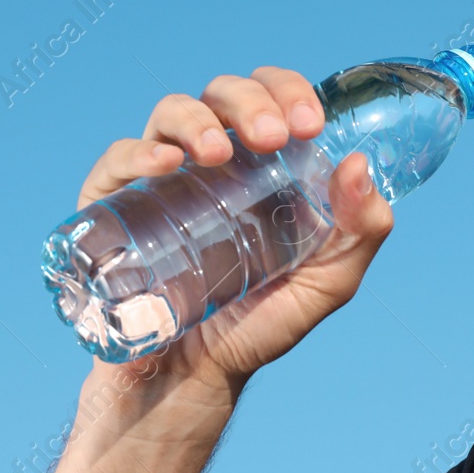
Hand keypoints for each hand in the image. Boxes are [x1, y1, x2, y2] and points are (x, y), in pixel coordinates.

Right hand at [75, 66, 395, 434]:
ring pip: (171, 113)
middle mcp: (212, 161)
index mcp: (263, 165)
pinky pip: (118, 160)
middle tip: (272, 137)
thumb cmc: (257, 328)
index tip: (310, 123)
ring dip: (196, 119)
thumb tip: (359, 164)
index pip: (274, 98)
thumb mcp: (326, 285)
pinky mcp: (114, 206)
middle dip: (250, 100)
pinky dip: (139, 151)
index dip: (290, 91)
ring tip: (215, 153)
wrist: (188, 381)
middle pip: (224, 95)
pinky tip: (165, 165)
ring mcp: (161, 179)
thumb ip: (360, 233)